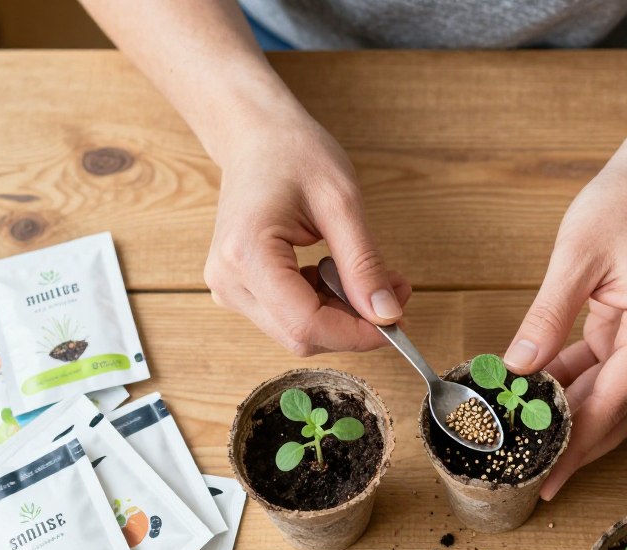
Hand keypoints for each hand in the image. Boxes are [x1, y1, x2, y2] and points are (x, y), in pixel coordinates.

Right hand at [204, 105, 409, 354]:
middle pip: (301, 335)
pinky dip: (326, 307)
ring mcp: (229, 288)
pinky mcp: (240, 289)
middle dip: (355, 325)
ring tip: (373, 280)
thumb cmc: (293, 154)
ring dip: (344, 317)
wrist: (254, 136)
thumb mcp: (341, 203)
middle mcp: (229, 281)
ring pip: (298, 332)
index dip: (357, 334)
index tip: (397, 321)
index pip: (306, 324)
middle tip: (394, 293)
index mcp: (246, 255)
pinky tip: (341, 277)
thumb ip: (364, 264)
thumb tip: (387, 314)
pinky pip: (290, 317)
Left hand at [504, 152, 626, 499]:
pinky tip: (534, 397)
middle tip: (533, 478)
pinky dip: (568, 384)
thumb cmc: (622, 206)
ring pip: (605, 396)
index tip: (548, 477)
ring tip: (527, 443)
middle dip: (573, 445)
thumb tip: (518, 370)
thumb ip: (547, 319)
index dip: (576, 445)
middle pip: (614, 413)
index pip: (611, 404)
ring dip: (568, 417)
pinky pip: (599, 370)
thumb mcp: (575, 259)